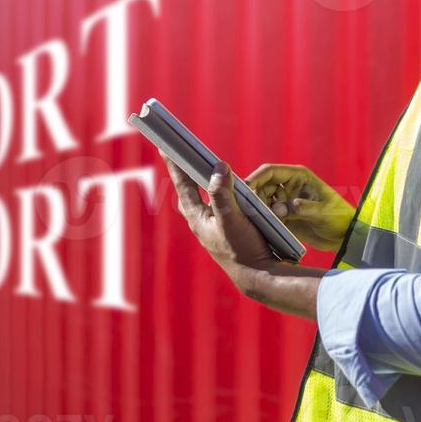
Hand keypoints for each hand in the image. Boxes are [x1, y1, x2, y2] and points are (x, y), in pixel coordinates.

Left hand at [165, 157, 277, 291]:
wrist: (257, 276)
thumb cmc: (243, 249)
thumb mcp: (232, 219)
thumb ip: (223, 194)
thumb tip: (219, 167)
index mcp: (197, 217)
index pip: (182, 184)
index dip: (173, 163)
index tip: (163, 145)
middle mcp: (200, 220)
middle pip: (187, 190)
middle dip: (183, 172)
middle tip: (179, 153)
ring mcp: (211, 226)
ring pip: (201, 198)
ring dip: (200, 181)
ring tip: (198, 164)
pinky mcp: (223, 230)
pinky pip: (215, 205)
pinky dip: (216, 193)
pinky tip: (224, 188)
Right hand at [244, 164, 353, 251]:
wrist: (346, 237)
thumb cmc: (339, 218)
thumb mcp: (323, 212)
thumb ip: (302, 208)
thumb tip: (279, 208)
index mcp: (298, 177)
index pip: (270, 172)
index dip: (256, 178)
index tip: (245, 190)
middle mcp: (289, 187)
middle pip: (262, 186)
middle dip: (253, 196)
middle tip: (247, 210)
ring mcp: (286, 202)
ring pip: (263, 201)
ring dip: (257, 210)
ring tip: (254, 221)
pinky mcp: (285, 217)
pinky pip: (268, 216)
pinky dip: (262, 220)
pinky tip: (259, 228)